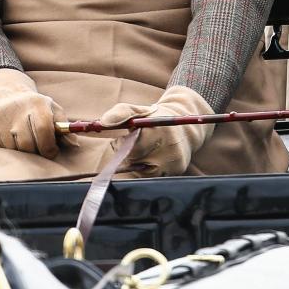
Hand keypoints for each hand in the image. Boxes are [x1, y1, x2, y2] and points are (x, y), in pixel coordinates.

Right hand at [0, 68, 69, 159]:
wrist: (3, 96)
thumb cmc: (32, 106)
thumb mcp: (51, 108)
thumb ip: (63, 126)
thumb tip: (74, 144)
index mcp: (36, 104)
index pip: (44, 130)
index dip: (49, 146)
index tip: (52, 152)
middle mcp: (17, 111)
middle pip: (28, 144)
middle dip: (36, 150)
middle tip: (38, 147)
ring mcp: (0, 120)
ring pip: (14, 150)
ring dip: (21, 150)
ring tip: (23, 139)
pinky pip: (0, 149)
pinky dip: (7, 148)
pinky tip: (9, 137)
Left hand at [98, 85, 214, 176]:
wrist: (184, 126)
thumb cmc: (156, 119)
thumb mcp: (139, 111)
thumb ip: (121, 113)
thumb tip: (103, 122)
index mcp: (159, 129)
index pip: (131, 148)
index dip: (122, 145)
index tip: (125, 138)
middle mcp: (170, 147)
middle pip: (134, 161)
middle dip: (128, 154)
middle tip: (135, 144)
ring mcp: (174, 161)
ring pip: (141, 171)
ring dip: (138, 163)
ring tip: (146, 150)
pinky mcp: (177, 171)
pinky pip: (151, 177)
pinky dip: (148, 169)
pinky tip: (154, 158)